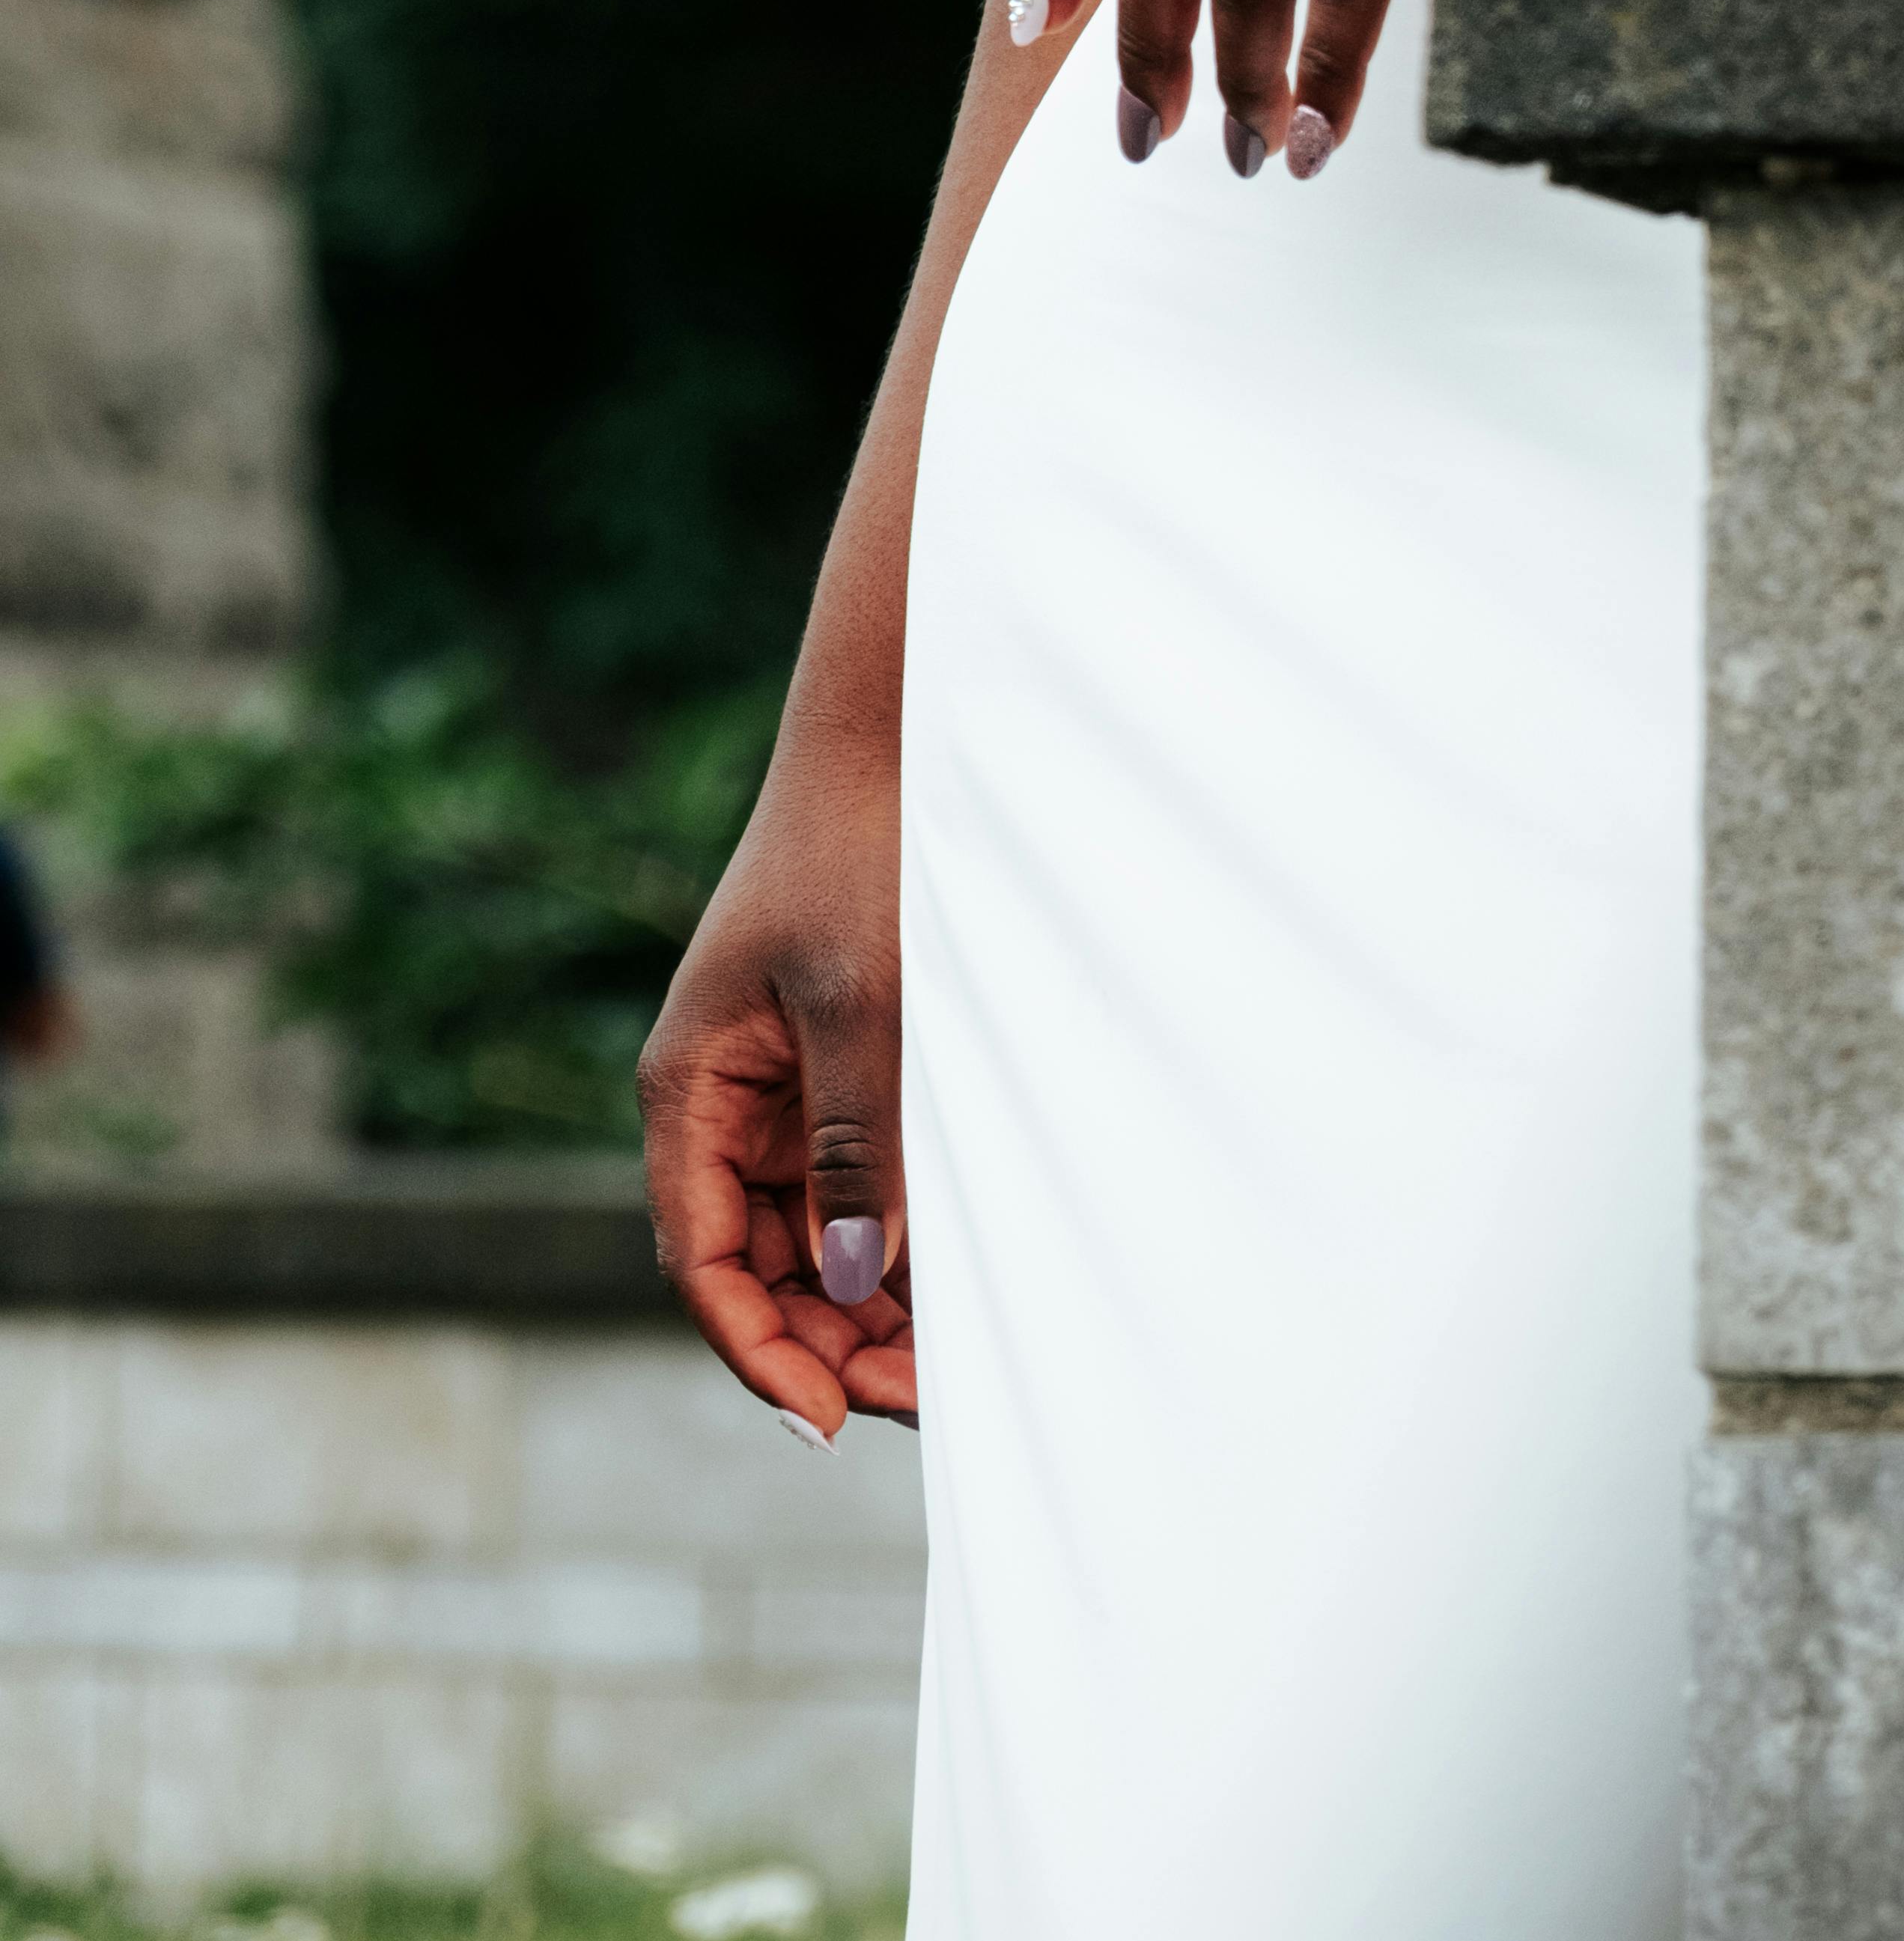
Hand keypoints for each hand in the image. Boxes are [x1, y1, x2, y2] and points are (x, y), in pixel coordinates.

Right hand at [639, 746, 914, 1439]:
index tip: (831, 1421)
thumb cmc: (860, 853)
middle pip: (758, 1266)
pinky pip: (852, 1185)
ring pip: (811, 1238)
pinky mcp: (834, 1076)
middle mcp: (722, 1104)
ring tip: (951, 1366)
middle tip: (926, 1402)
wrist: (891, 739)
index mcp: (691, 1089)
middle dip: (828, 1345)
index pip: (703, 1261)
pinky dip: (894, 1239)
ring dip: (867, 1305)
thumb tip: (862, 1279)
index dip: (760, 1352)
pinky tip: (954, 1285)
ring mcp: (777, 1094)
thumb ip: (859, 1139)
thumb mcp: (862, 1000)